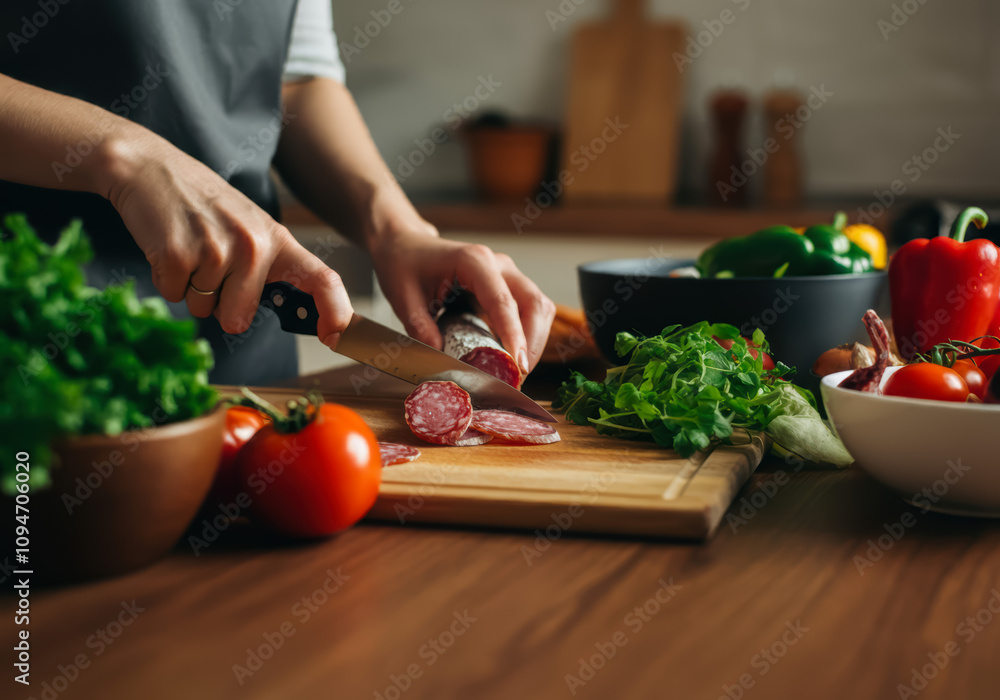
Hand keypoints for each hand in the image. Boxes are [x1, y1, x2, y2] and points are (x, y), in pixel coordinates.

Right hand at [103, 137, 352, 345]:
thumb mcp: (249, 228)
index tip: (334, 334)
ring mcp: (215, 250)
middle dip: (219, 304)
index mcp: (276, 239)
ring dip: (191, 288)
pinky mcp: (177, 255)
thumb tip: (294, 312)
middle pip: (239, 319)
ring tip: (189, 247)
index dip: (335, 312)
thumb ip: (269, 267)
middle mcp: (252, 245)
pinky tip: (168, 245)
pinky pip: (173, 295)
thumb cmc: (202, 204)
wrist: (148, 167)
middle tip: (208, 262)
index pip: (322, 279)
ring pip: (203, 310)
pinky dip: (166, 279)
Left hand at [370, 227, 556, 373]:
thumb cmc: (404, 265)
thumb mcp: (403, 298)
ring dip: (535, 341)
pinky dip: (529, 336)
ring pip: (539, 307)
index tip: (517, 365)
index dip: (514, 335)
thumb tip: (440, 357)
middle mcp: (497, 265)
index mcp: (473, 261)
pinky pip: (530, 311)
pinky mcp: (508, 287)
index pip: (503, 301)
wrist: (406, 247)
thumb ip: (420, 327)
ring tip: (516, 372)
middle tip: (517, 377)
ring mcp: (506, 275)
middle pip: (533, 303)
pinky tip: (512, 357)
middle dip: (532, 343)